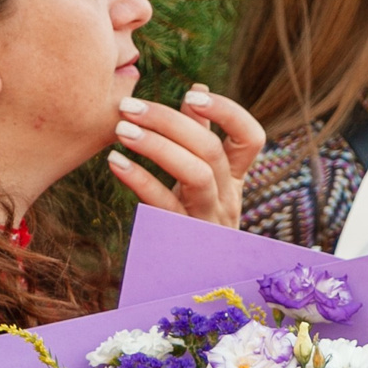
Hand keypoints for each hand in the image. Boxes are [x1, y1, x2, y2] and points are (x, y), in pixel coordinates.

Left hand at [107, 86, 266, 229]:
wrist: (192, 279)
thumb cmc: (193, 217)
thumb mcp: (204, 177)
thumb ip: (200, 136)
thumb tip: (198, 89)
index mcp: (234, 178)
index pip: (251, 138)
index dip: (228, 112)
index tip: (193, 95)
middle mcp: (228, 197)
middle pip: (211, 150)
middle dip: (169, 122)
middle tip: (129, 106)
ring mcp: (209, 219)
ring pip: (196, 175)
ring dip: (157, 146)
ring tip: (121, 129)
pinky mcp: (184, 238)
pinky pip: (165, 206)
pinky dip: (140, 180)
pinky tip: (115, 162)